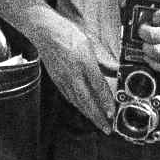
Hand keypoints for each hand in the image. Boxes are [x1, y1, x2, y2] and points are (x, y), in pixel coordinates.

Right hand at [31, 11, 117, 129]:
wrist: (44, 31)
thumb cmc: (67, 33)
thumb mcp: (89, 43)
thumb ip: (103, 60)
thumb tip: (115, 70)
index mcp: (84, 63)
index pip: (98, 87)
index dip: (106, 102)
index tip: (112, 113)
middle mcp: (73, 74)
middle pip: (87, 101)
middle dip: (97, 117)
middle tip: (106, 128)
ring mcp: (63, 79)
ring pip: (77, 102)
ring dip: (88, 114)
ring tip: (98, 123)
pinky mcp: (57, 80)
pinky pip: (69, 97)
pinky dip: (78, 106)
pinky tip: (83, 109)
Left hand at [134, 0, 159, 74]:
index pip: (158, 17)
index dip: (153, 17)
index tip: (154, 18)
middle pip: (153, 35)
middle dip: (143, 32)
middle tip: (143, 31)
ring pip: (157, 52)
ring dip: (146, 49)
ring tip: (146, 45)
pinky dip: (156, 64)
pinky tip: (154, 59)